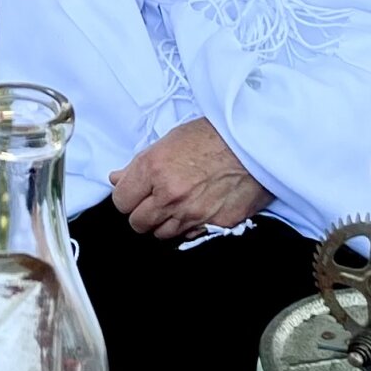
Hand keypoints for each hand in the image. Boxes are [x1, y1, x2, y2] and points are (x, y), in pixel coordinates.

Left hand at [110, 120, 270, 239]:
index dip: (127, 197)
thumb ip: (139, 165)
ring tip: (178, 203)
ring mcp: (193, 213)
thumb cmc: (212, 135)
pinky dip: (188, 227)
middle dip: (143, 212)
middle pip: (138, 223)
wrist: (253, 142)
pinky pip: (189, 235)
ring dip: (164, 222)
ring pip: (161, 234)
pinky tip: (196, 208)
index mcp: (153, 169)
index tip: (135, 192)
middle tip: (155, 199)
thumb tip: (117, 179)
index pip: (121, 202)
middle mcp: (170, 195)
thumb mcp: (169, 140)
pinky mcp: (215, 224)